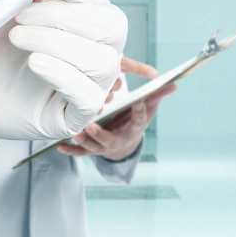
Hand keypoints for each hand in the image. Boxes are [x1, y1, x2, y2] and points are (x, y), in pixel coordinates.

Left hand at [0, 0, 127, 177]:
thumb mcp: (4, 6)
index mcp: (83, 20)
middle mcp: (95, 50)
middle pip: (111, 25)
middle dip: (64, 14)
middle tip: (20, 16)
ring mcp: (90, 84)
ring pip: (102, 61)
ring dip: (57, 42)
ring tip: (17, 39)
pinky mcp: (77, 114)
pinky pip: (89, 96)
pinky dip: (61, 73)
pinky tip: (34, 63)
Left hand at [57, 58, 175, 160]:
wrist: (124, 146)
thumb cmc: (133, 123)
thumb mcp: (148, 112)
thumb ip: (157, 97)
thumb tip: (174, 84)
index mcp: (133, 129)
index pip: (138, 121)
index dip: (140, 112)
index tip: (139, 102)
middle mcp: (117, 140)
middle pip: (109, 139)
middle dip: (100, 134)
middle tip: (91, 126)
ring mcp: (102, 146)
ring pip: (92, 146)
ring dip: (83, 141)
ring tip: (75, 133)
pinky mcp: (91, 150)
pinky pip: (80, 152)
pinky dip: (71, 151)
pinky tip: (61, 147)